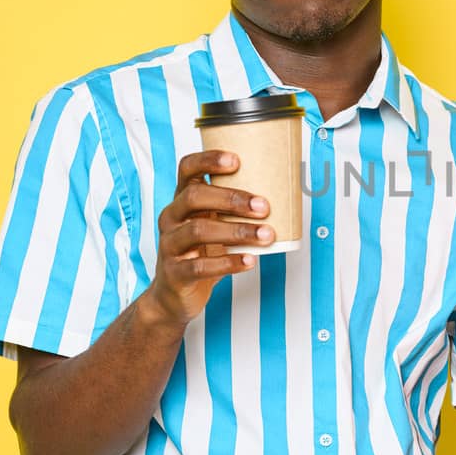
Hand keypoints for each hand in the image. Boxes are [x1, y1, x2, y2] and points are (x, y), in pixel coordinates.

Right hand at [144, 150, 272, 325]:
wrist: (174, 294)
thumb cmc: (203, 252)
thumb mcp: (214, 225)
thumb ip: (236, 211)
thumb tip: (286, 196)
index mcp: (182, 200)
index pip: (187, 169)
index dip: (208, 160)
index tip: (237, 160)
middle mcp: (171, 218)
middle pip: (195, 197)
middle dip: (232, 198)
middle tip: (264, 207)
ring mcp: (169, 245)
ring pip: (199, 231)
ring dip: (237, 231)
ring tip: (266, 235)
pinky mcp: (174, 273)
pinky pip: (200, 266)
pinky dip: (229, 263)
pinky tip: (250, 261)